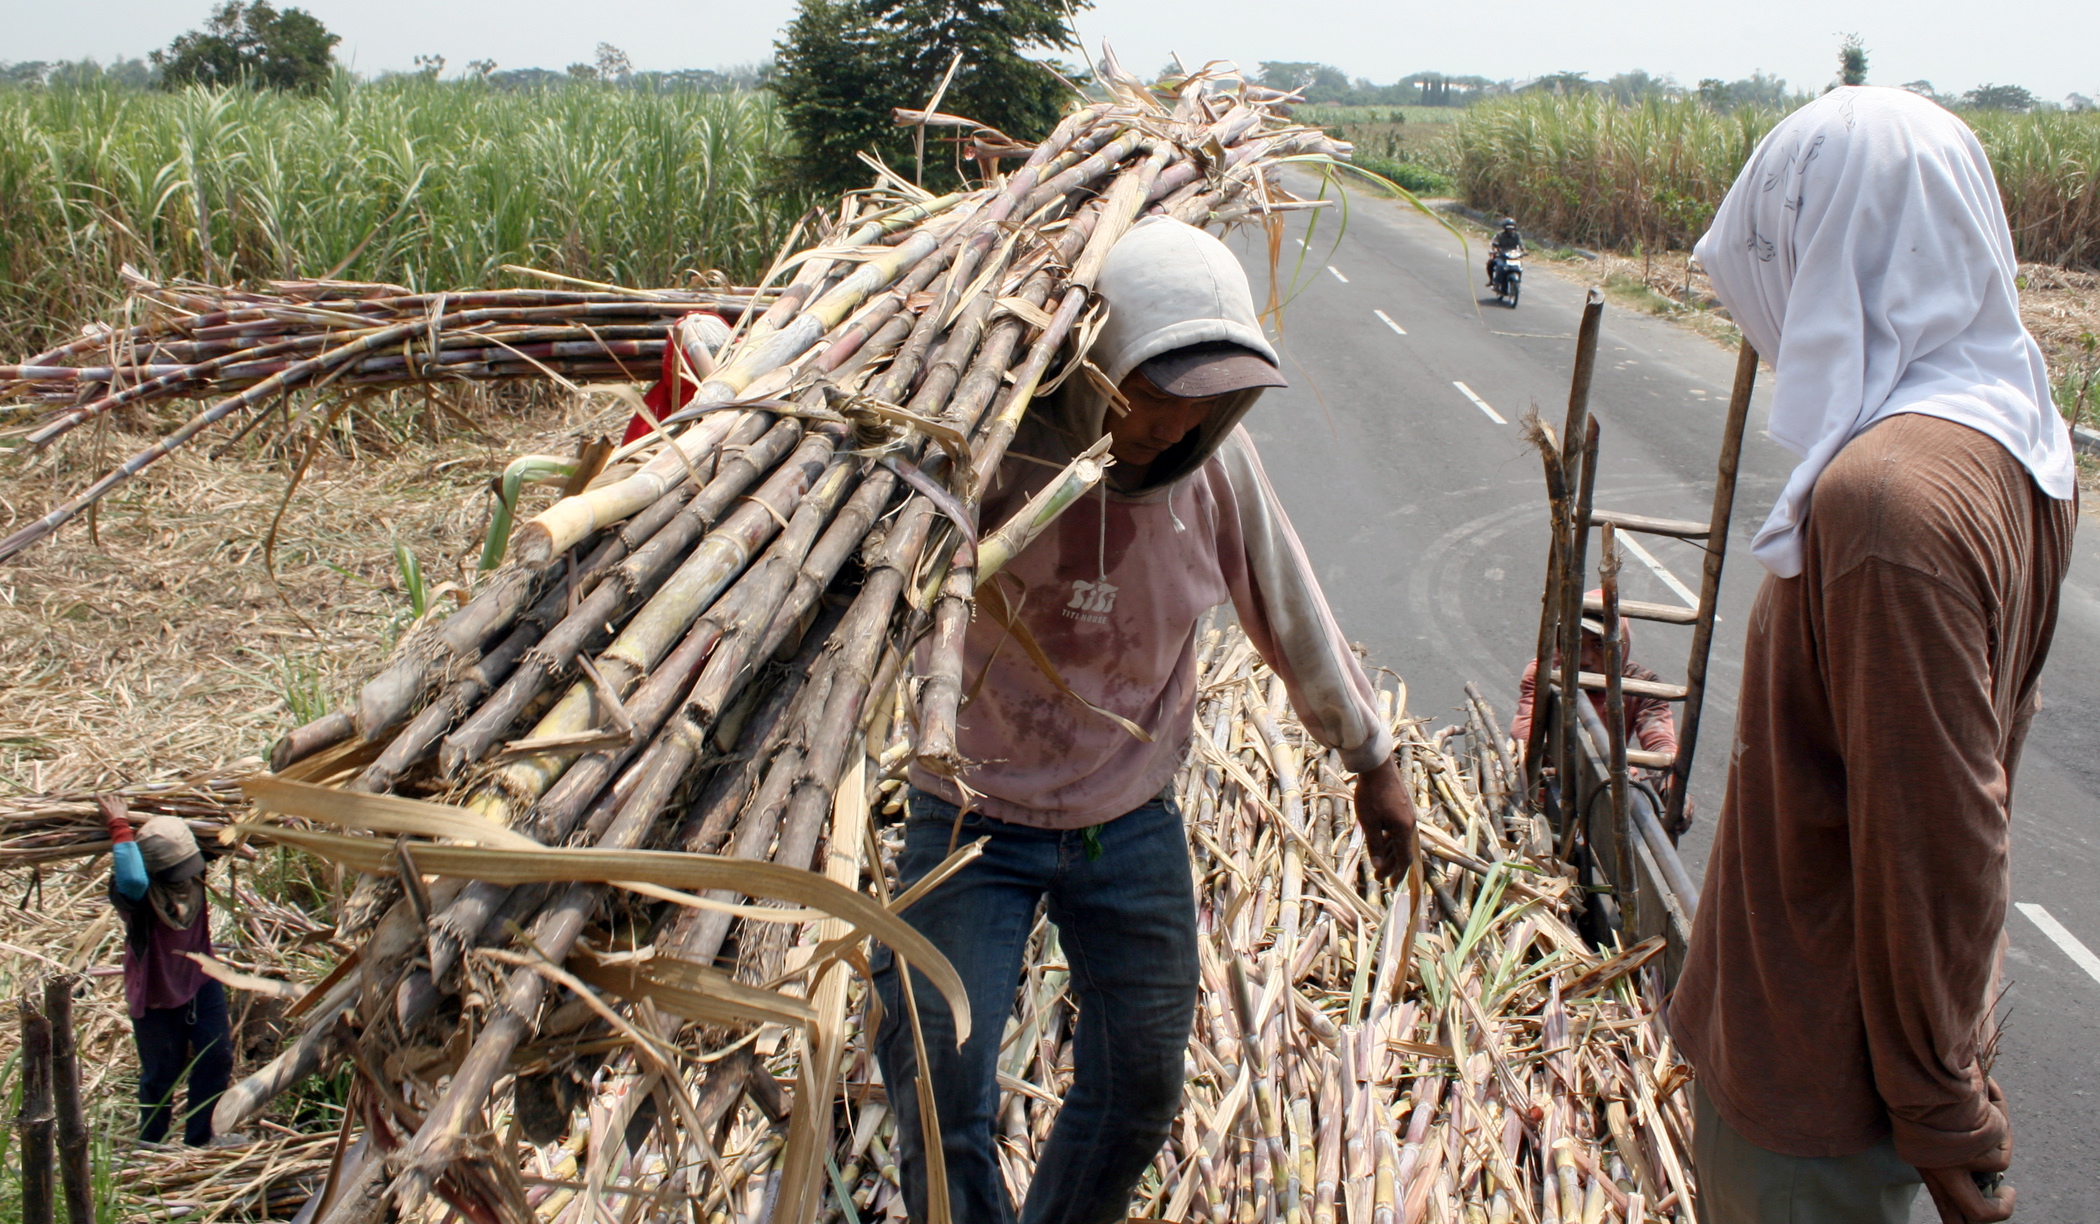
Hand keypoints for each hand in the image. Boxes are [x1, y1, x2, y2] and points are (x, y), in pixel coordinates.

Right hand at [98, 795, 134, 843]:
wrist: (118, 823)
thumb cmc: (108, 822)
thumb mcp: (101, 818)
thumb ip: (100, 813)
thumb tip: (101, 811)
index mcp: (104, 805)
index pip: (99, 798)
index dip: (98, 795)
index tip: (97, 793)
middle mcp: (110, 802)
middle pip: (109, 795)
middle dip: (108, 797)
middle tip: (109, 799)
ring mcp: (118, 803)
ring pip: (116, 797)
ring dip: (115, 799)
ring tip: (115, 802)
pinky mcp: (123, 804)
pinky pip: (122, 799)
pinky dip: (121, 800)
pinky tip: (121, 802)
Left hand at [1353, 759, 1417, 882]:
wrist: (1377, 766)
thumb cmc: (1371, 795)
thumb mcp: (1369, 823)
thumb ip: (1374, 845)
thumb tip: (1378, 866)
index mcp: (1404, 829)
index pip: (1404, 858)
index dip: (1397, 873)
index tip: (1391, 885)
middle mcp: (1410, 823)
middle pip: (1402, 850)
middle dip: (1390, 865)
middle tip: (1378, 877)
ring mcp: (1407, 814)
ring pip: (1399, 839)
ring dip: (1389, 852)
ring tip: (1378, 862)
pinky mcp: (1402, 806)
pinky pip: (1397, 828)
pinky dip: (1389, 838)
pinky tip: (1380, 841)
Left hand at [1920, 1078, 2014, 1222]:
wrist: (1916, 1075)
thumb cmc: (1923, 1095)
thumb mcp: (1932, 1130)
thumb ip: (1956, 1154)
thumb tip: (1991, 1176)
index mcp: (1927, 1167)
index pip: (1949, 1212)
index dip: (1966, 1220)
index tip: (1983, 1211)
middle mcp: (1939, 1171)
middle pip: (1976, 1214)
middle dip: (2000, 1209)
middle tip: (2008, 1194)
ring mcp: (1957, 1163)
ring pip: (1998, 1168)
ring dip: (2000, 1140)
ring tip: (1985, 1113)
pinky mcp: (1974, 1150)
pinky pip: (2002, 1149)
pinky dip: (2001, 1125)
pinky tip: (1985, 1102)